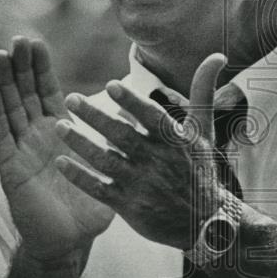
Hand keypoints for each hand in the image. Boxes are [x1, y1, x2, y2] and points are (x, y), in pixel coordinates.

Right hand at [0, 36, 113, 265]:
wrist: (70, 243)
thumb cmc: (88, 207)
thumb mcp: (107, 165)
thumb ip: (115, 138)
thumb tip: (134, 111)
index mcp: (59, 132)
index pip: (47, 92)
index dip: (40, 68)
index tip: (35, 42)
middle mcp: (36, 137)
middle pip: (25, 94)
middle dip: (20, 66)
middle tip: (16, 38)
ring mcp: (21, 151)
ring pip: (10, 109)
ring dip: (3, 82)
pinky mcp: (11, 168)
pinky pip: (1, 137)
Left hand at [55, 53, 227, 249]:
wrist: (204, 222)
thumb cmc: (200, 168)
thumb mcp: (204, 131)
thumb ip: (203, 91)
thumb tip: (216, 55)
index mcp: (176, 141)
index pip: (152, 118)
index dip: (132, 103)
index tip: (111, 86)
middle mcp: (158, 161)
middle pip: (122, 136)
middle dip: (95, 117)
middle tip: (71, 99)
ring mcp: (142, 184)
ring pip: (106, 161)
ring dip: (81, 143)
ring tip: (59, 126)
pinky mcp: (129, 206)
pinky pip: (99, 189)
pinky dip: (79, 177)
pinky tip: (61, 162)